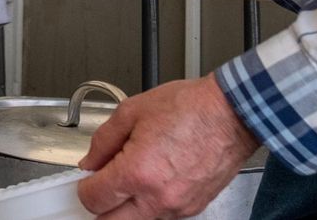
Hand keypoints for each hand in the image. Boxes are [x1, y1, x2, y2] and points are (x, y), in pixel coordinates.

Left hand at [77, 76, 260, 218]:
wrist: (233, 113)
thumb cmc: (191, 107)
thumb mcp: (131, 111)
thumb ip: (103, 141)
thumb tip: (90, 161)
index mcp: (137, 172)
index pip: (93, 199)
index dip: (83, 187)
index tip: (86, 178)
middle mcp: (158, 197)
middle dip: (101, 207)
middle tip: (100, 187)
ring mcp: (178, 206)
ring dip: (126, 208)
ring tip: (130, 178)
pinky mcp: (194, 207)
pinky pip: (162, 215)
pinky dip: (150, 204)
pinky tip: (152, 179)